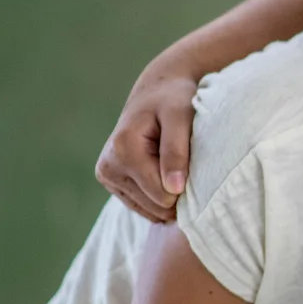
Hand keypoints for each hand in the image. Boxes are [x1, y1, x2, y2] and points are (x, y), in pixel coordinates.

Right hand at [97, 67, 198, 222]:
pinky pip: (145, 207)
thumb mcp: (181, 117)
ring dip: (170, 194)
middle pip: (157, 206)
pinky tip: (167, 176)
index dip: (186, 186)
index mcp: (123, 151)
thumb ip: (176, 151)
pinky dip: (161, 198)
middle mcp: (109, 167)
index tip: (195, 164)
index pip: (163, 196)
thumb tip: (174, 189)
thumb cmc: (174, 101)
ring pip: (151, 210)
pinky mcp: (112, 182)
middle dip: (178, 191)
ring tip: (175, 167)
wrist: (157, 93)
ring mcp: (107, 176)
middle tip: (188, 164)